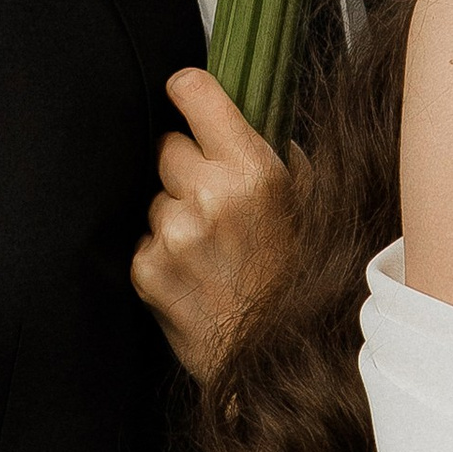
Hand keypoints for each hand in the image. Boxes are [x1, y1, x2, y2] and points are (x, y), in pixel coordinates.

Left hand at [130, 69, 291, 381]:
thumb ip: (282, 158)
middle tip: (212, 199)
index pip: (195, 93)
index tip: (183, 95)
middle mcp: (210, 197)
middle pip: (168, 146)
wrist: (274, 360)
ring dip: (173, 212)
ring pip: (154, 195)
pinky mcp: (147, 270)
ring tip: (209, 247)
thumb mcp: (309, 208)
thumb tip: (254, 123)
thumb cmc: (297, 281)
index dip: (187, 91)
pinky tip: (192, 273)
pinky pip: (143, 238)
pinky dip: (160, 251)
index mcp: (253, 172)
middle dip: (185, 166)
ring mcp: (174, 235)